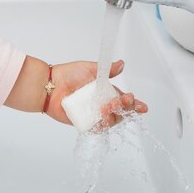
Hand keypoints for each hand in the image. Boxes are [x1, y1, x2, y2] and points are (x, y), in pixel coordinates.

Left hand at [4, 56, 147, 127]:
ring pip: (111, 121)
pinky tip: (102, 117)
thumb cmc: (68, 74)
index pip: (123, 98)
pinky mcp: (84, 123)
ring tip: (107, 106)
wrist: (50, 85)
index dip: (134, 103)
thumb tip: (122, 64)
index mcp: (104, 91)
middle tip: (124, 100)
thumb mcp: (90, 68)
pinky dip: (102, 125)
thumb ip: (107, 69)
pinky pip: (97, 129)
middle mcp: (101, 104)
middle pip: (121, 111)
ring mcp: (93, 114)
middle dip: (126, 107)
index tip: (143, 107)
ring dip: (114, 115)